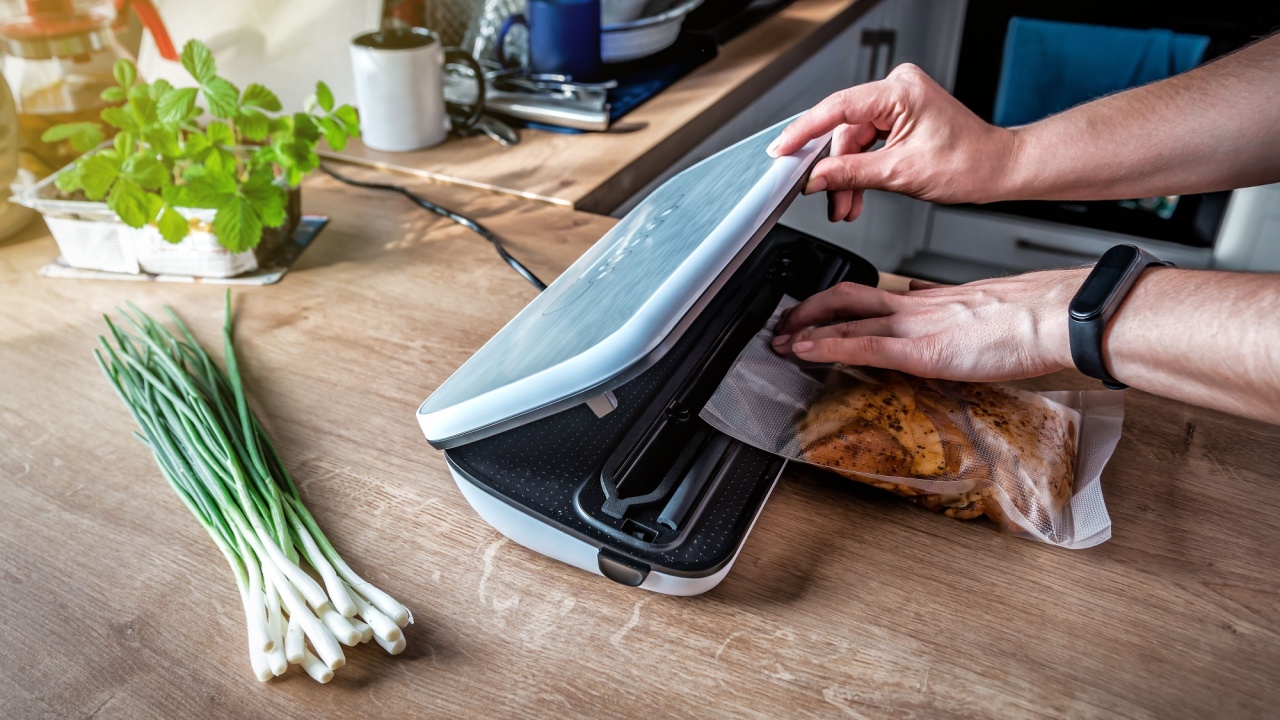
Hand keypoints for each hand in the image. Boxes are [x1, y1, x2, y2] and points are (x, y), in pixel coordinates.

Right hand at [766, 64, 1017, 213]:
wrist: (997, 169)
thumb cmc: (968, 163)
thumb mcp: (899, 174)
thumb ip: (849, 174)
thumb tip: (815, 178)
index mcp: (899, 91)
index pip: (837, 108)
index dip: (804, 132)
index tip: (783, 150)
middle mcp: (897, 89)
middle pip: (844, 130)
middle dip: (835, 170)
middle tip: (827, 199)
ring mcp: (898, 102)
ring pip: (854, 142)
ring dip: (848, 176)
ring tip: (846, 206)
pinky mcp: (900, 117)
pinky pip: (868, 143)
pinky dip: (861, 170)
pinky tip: (857, 194)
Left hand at [771, 269, 1089, 381]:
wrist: (1053, 316)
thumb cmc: (1032, 318)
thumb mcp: (984, 312)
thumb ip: (953, 314)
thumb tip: (934, 311)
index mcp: (931, 300)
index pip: (871, 295)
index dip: (837, 302)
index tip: (818, 311)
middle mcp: (916, 307)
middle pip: (847, 298)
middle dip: (809, 310)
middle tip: (784, 322)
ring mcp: (915, 327)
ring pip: (846, 319)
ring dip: (806, 331)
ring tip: (781, 341)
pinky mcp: (920, 350)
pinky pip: (862, 346)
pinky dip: (827, 348)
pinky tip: (804, 352)